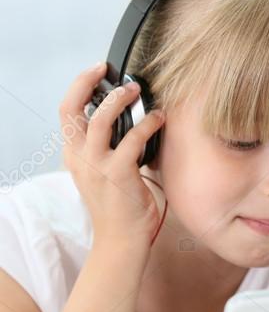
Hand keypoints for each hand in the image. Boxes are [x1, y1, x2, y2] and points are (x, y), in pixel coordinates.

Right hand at [59, 62, 165, 246]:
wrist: (120, 239)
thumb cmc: (119, 206)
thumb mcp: (103, 172)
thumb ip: (107, 148)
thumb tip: (128, 120)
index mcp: (74, 155)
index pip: (66, 113)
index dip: (79, 87)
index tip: (98, 72)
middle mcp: (79, 157)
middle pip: (72, 109)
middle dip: (89, 83)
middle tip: (113, 73)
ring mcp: (97, 166)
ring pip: (101, 120)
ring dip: (120, 100)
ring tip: (137, 92)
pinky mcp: (118, 174)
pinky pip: (133, 140)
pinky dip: (148, 125)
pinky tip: (159, 120)